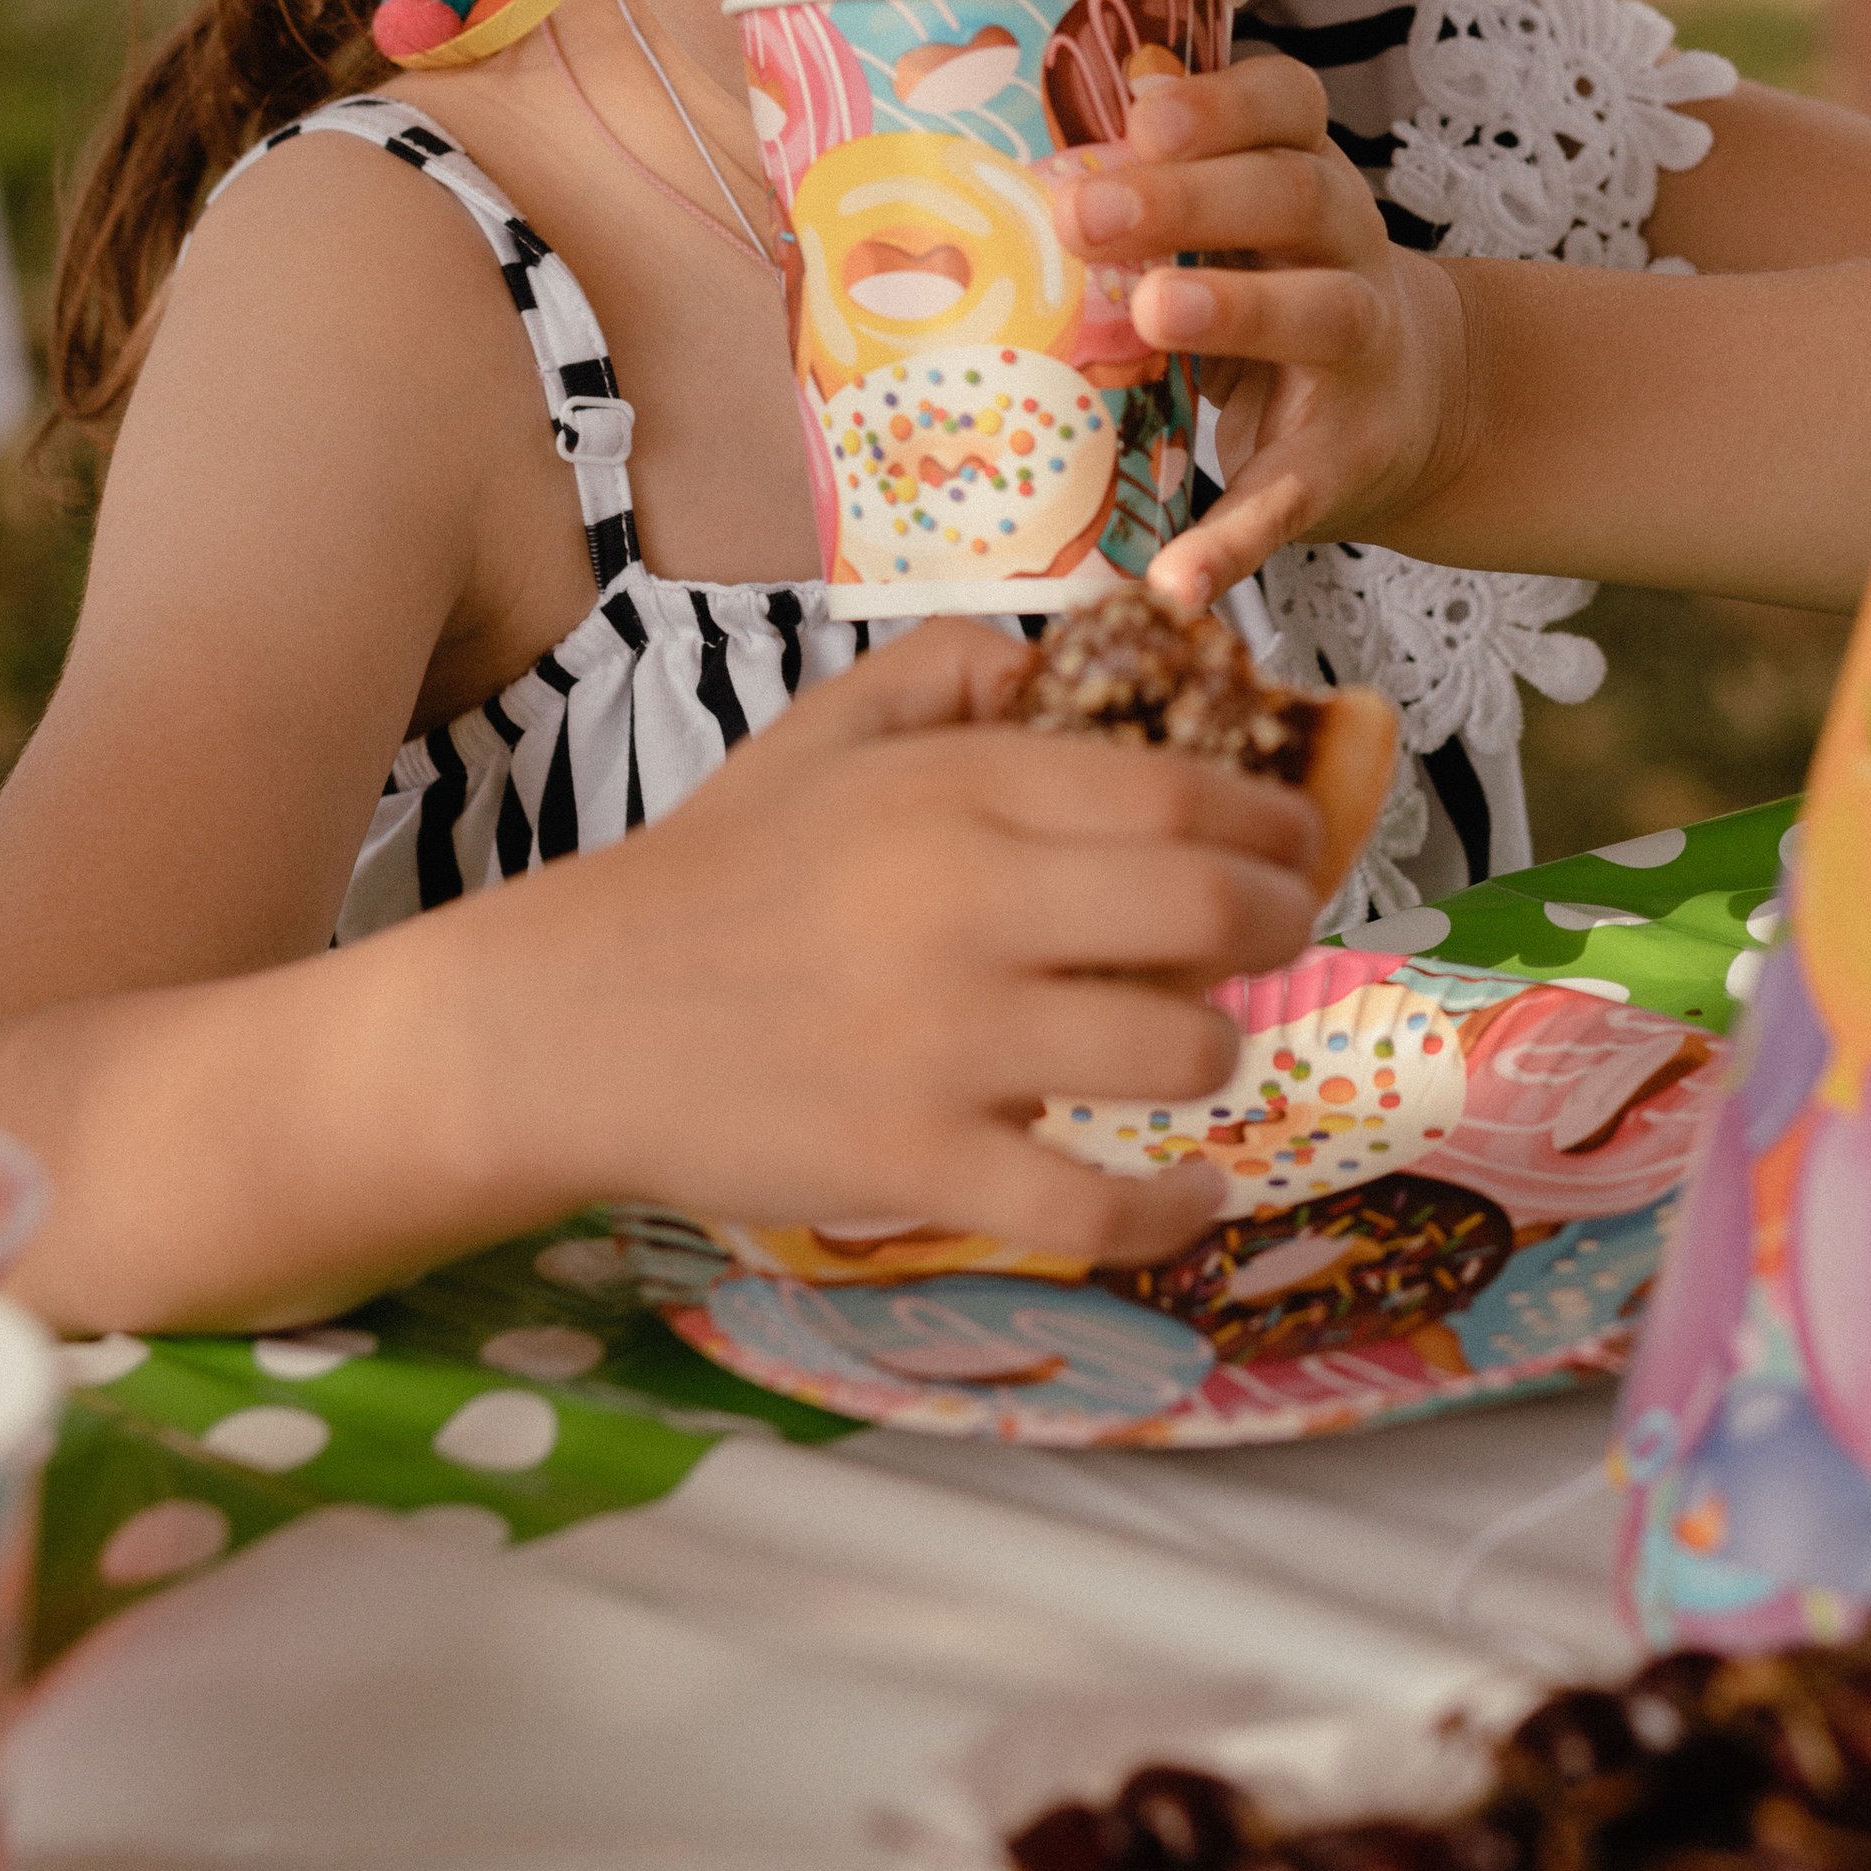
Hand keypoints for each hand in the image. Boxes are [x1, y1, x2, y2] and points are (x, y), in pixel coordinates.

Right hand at [487, 621, 1320, 1260]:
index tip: (1296, 842)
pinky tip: (1190, 1194)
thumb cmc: (718, 869)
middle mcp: (966, 905)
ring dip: (1218, 1054)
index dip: (1271, 821)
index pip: (1178, 794)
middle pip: (1208, 910)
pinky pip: (1094, 1207)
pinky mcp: (915, 1166)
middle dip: (1279, 924)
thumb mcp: (822, 729)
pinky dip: (1172, 1213)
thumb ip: (947, 668)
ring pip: (1177, 1052)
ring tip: (1193, 1050)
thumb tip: (1066, 657)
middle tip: (1275, 937)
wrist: (575, 1016)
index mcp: (953, 789)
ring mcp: (945, 1043)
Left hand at [1053, 55, 1471, 612]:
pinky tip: (1173, 578)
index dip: (1222, 102)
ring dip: (1237, 309)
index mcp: (1308, 179)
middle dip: (1189, 198)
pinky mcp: (1344, 464)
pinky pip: (1290, 497)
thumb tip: (1030, 169)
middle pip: (1294, 196)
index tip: (1140, 114)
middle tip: (1081, 215)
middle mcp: (1348, 251)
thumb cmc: (1280, 296)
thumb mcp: (1239, 232)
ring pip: (1322, 312)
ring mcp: (1357, 356)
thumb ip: (1160, 196)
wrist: (1418, 407)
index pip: (1290, 106)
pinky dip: (1234, 540)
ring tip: (1151, 314)